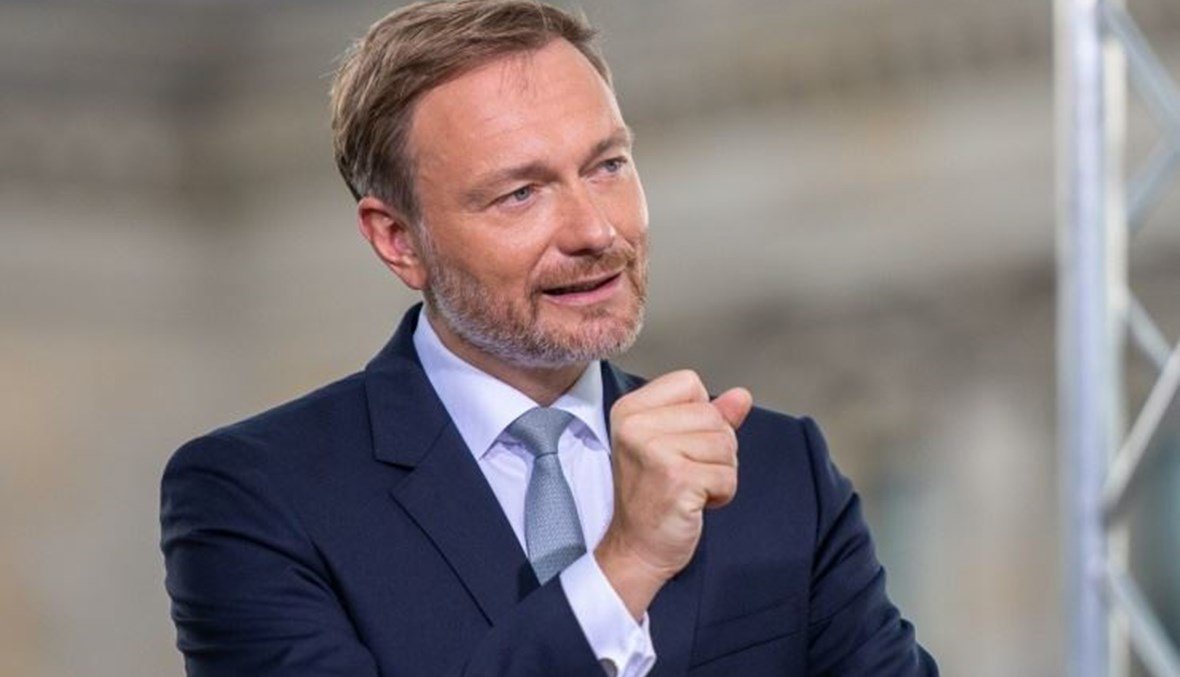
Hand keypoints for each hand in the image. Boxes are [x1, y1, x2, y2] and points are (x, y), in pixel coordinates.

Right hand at [595, 370, 751, 619]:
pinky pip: (728, 474)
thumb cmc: (653, 496)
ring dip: (720, 472)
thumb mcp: (674, 445)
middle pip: (713, 415)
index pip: (690, 383)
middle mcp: (636, 426)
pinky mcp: (677, 479)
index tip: (678, 445)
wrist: (636, 548)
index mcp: (630, 410)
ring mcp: (655, 451)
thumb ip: (709, 415)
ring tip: (690, 488)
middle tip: (685, 474)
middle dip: (715, 449)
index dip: (699, 415)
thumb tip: (742, 396)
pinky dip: (721, 493)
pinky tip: (695, 503)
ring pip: (726, 444)